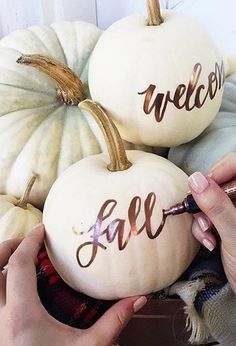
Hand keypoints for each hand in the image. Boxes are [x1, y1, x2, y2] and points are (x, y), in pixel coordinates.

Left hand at [0, 225, 146, 345]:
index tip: (43, 230)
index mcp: (22, 315)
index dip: (30, 242)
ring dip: (1, 265)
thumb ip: (113, 322)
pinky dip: (2, 283)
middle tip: (29, 241)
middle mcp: (1, 316)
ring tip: (20, 258)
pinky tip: (18, 286)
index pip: (19, 265)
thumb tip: (138, 299)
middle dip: (9, 247)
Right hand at [188, 152, 235, 293]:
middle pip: (220, 182)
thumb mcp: (235, 235)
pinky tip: (208, 241)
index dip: (220, 170)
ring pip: (210, 199)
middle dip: (205, 201)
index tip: (202, 185)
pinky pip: (208, 214)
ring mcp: (235, 212)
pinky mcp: (227, 222)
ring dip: (202, 217)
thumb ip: (217, 206)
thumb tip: (196, 179)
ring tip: (206, 234)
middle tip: (202, 217)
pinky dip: (203, 226)